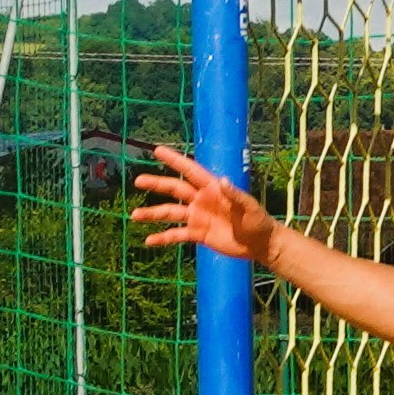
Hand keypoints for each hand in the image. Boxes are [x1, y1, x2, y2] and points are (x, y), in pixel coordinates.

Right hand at [130, 143, 277, 265]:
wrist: (259, 244)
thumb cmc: (258, 221)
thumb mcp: (249, 207)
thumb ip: (235, 194)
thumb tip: (222, 181)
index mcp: (213, 188)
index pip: (190, 171)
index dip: (175, 160)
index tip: (158, 150)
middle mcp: (201, 200)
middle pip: (174, 189)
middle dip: (156, 184)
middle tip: (138, 181)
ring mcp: (198, 217)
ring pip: (170, 212)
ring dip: (152, 214)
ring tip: (134, 216)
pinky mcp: (198, 234)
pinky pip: (176, 235)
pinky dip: (162, 238)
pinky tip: (148, 241)